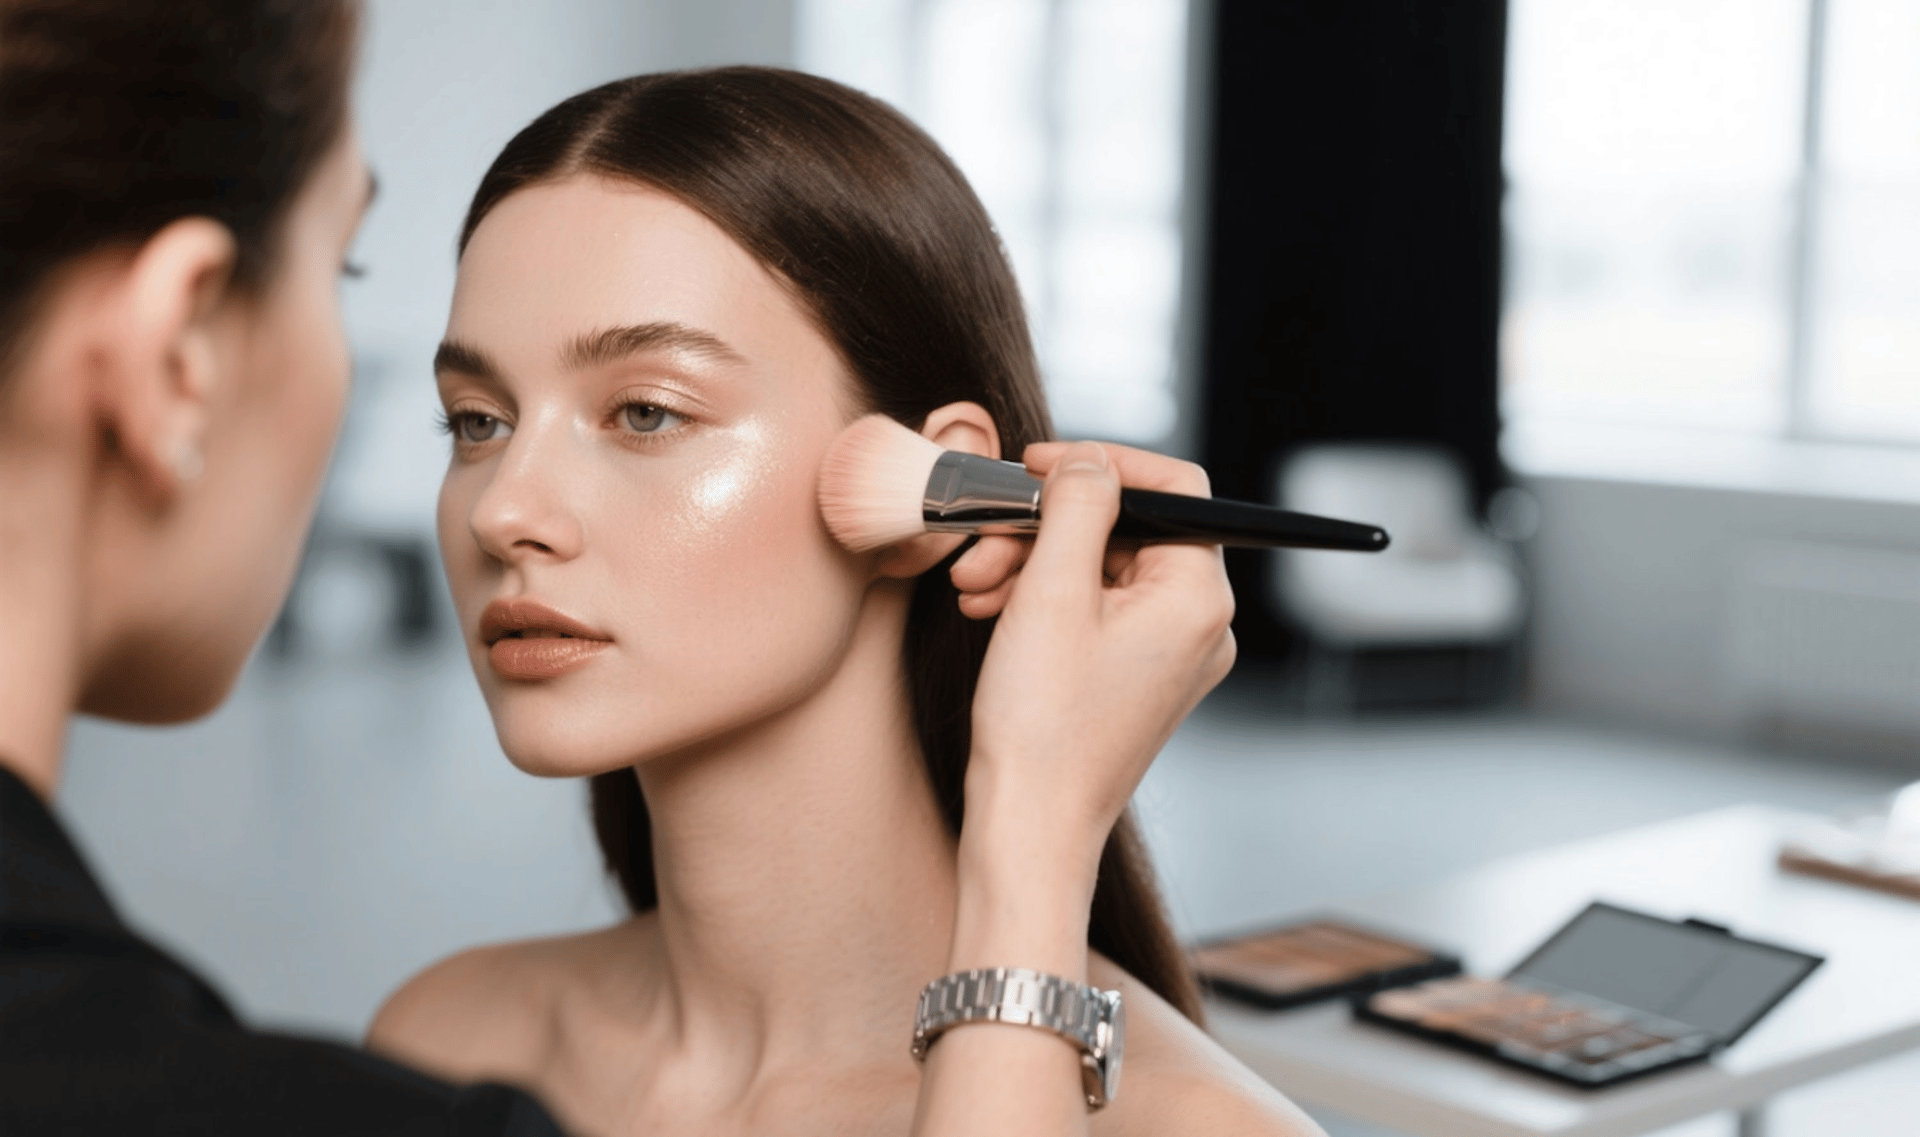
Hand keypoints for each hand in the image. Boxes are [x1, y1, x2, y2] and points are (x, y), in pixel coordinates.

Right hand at [956, 440, 1236, 860]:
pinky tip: (990, 611)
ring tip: (974, 586)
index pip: (1174, 487)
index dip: (1103, 463)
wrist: (1029, 827)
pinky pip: (1094, 611)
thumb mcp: (1052, 592)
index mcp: (1198, 597)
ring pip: (1101, 569)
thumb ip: (1078, 506)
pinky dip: (1042, 600)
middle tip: (986, 542)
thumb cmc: (1043, 724)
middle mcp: (1199, 624)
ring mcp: (1169, 656)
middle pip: (1126, 529)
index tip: (1039, 466)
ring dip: (1032, 563)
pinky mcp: (1136, 679)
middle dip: (1046, 527)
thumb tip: (1089, 460)